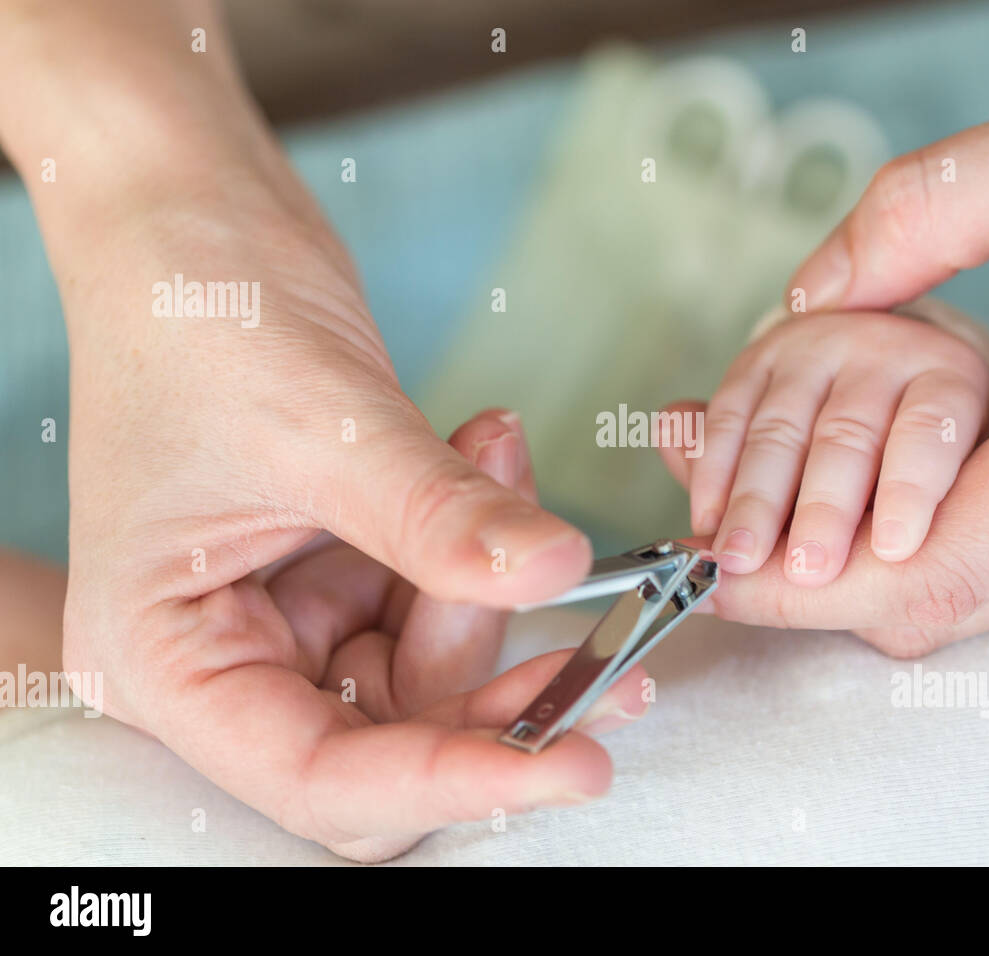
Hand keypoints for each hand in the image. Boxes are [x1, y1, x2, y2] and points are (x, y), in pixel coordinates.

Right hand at [0, 0, 627, 859]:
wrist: (191, 217)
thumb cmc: (199, 312)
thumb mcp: (324, 428)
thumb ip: (439, 518)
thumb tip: (559, 576)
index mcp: (169, 658)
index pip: (323, 776)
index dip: (452, 780)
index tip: (572, 764)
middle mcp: (225, 659)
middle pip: (390, 740)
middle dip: (500, 697)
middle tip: (610, 657)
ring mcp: (287, 614)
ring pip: (430, 670)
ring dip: (495, 590)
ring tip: (506, 461)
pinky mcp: (339, 569)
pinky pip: (438, 592)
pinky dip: (482, 541)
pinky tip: (493, 452)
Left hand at [662, 45, 988, 653]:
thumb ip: (933, 209)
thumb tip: (817, 293)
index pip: (949, 559)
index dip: (815, 585)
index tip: (717, 574)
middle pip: (960, 601)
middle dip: (825, 591)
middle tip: (726, 554)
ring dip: (879, 574)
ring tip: (785, 526)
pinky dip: (942, 547)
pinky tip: (883, 500)